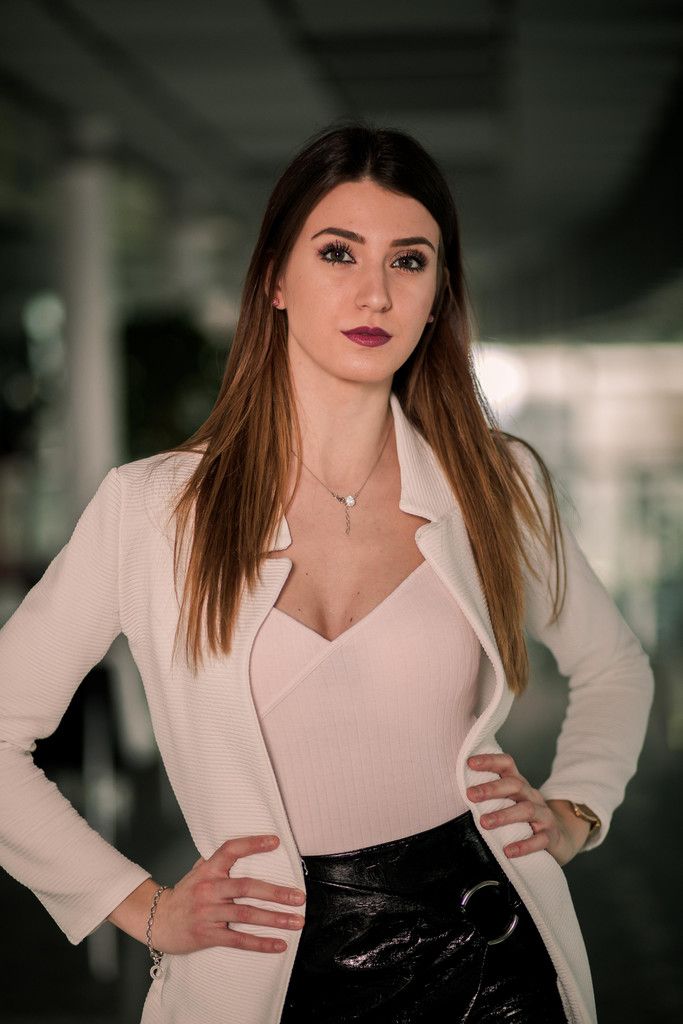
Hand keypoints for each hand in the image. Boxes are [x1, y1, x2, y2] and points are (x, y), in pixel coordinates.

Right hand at [152, 834, 306, 954]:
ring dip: (275, 918)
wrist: (157, 920)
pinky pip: (238, 939)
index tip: (275, 842)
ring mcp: (209, 913)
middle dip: (276, 892)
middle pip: (246, 887)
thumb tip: (241, 848)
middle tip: (299, 896)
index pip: (231, 850)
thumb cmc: (184, 895)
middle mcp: (209, 889)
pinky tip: (278, 944)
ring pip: (246, 914)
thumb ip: (218, 862)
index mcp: (208, 870)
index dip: (253, 844)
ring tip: (296, 921)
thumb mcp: (197, 872)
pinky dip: (260, 942)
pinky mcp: (208, 935)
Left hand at [466, 753, 590, 866]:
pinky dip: (524, 845)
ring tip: (484, 823)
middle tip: (470, 795)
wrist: (562, 836)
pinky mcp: (551, 837)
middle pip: (515, 785)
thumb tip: (454, 794)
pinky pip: (539, 840)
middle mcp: (532, 796)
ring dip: (504, 815)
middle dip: (491, 789)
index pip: (507, 764)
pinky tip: (508, 851)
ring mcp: (544, 816)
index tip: (469, 763)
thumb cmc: (526, 818)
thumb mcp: (512, 802)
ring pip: (526, 810)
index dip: (490, 761)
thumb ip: (491, 796)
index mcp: (520, 785)